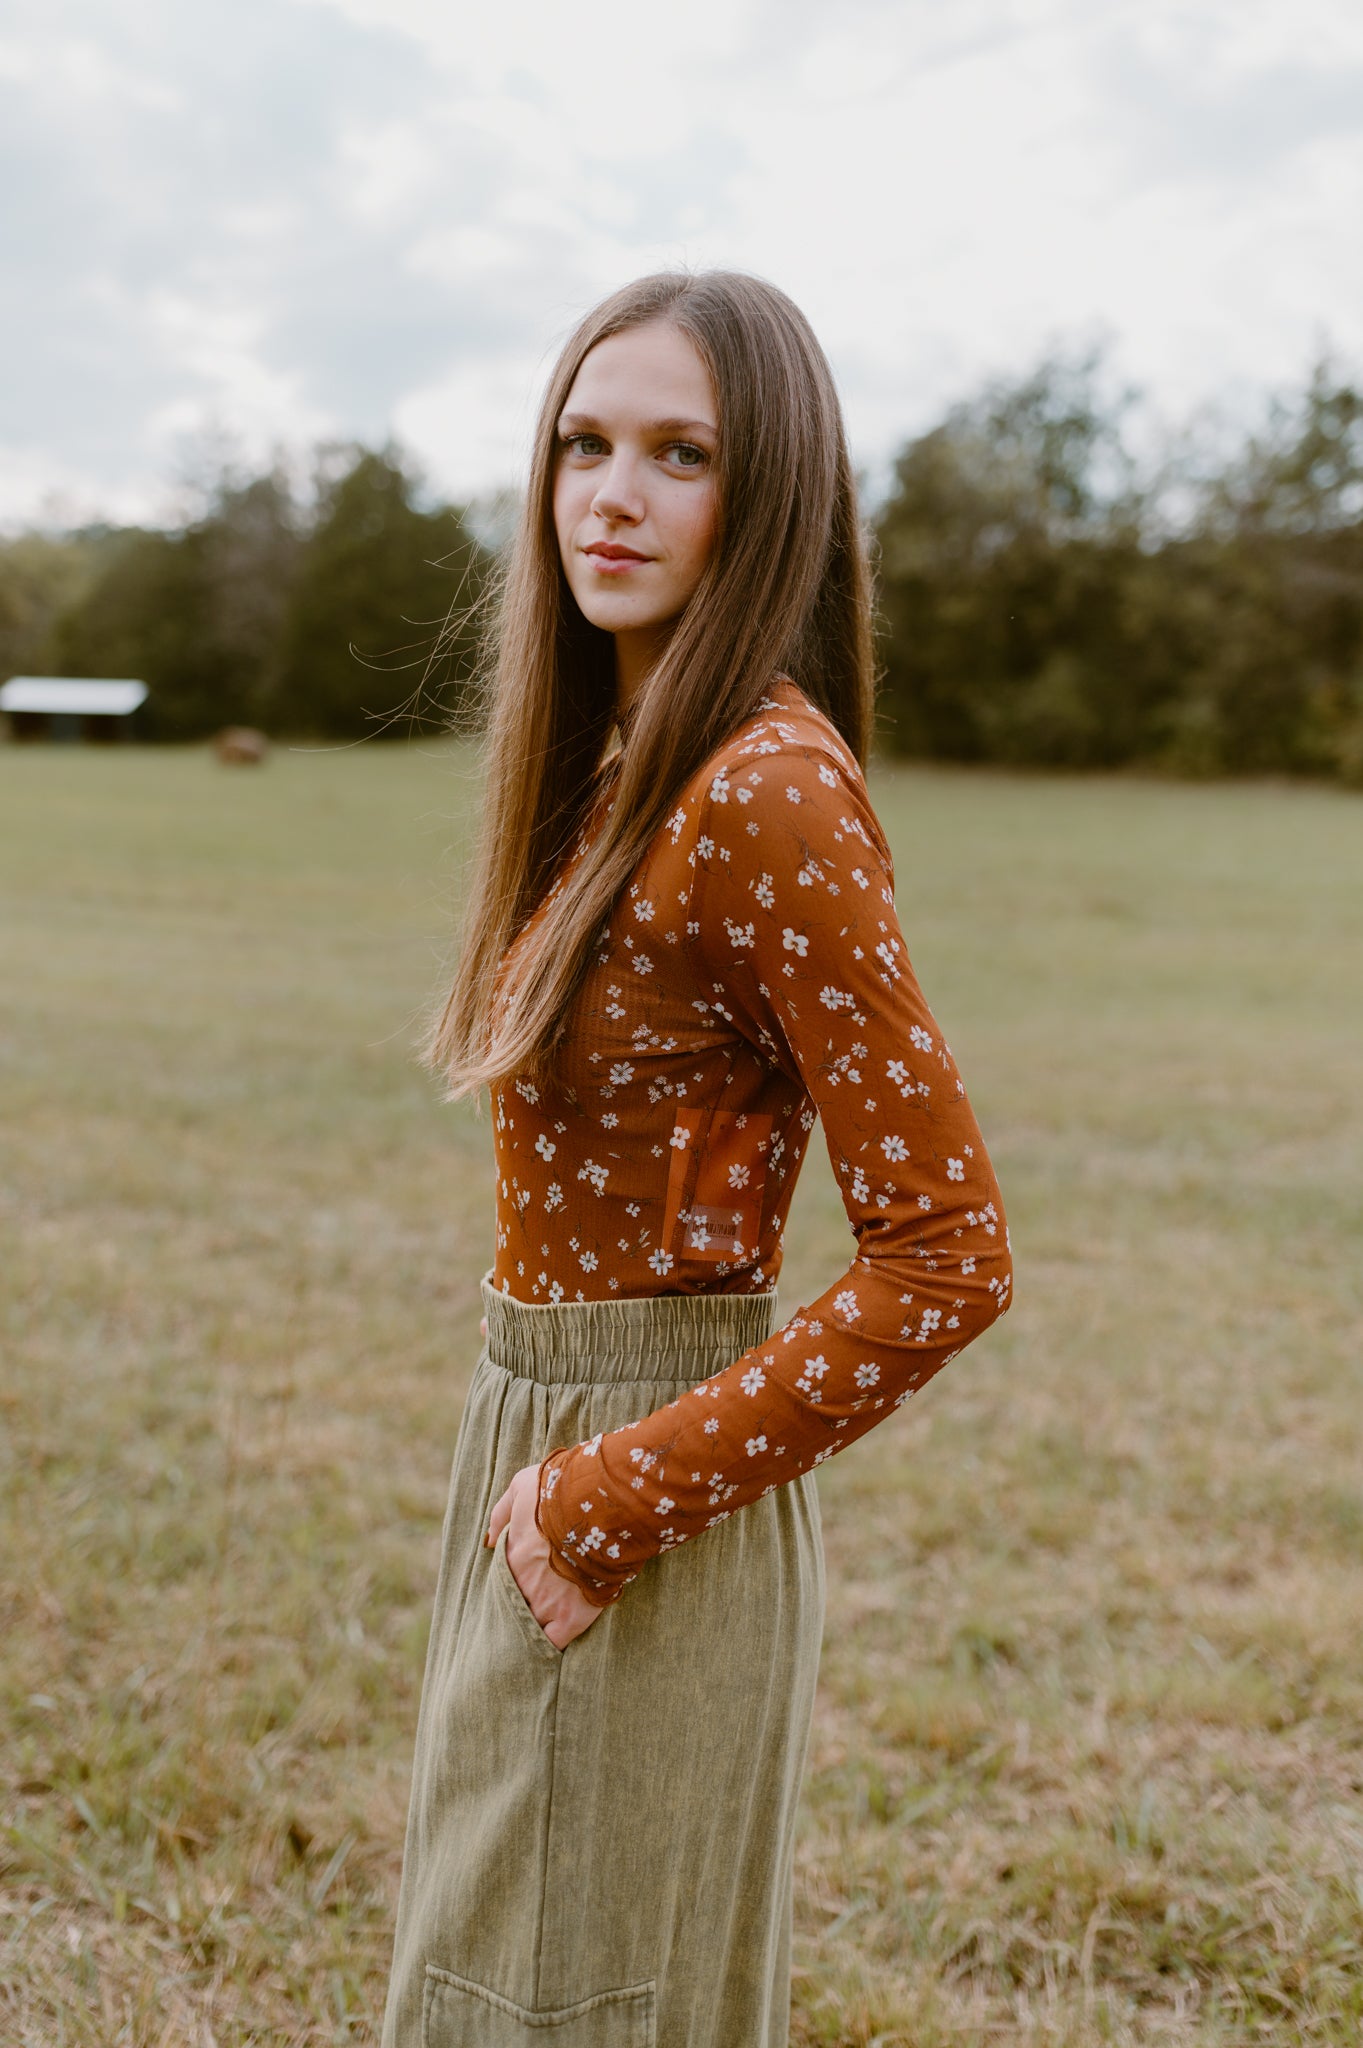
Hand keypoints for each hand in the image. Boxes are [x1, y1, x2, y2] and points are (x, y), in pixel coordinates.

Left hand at [485, 1464, 604, 1649]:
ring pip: (532, 1630)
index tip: (515, 1589)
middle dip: (518, 1614)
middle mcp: (523, 1586)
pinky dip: (554, 1646)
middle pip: (513, 1611)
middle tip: (523, 1618)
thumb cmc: (560, 1491)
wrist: (597, 1505)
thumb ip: (501, 1512)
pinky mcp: (573, 1617)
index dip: (507, 1589)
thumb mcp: (522, 1487)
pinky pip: (557, 1642)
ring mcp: (547, 1604)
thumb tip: (488, 1540)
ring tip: (538, 1636)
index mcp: (510, 1559)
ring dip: (534, 1630)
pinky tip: (555, 1646)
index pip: (499, 1584)